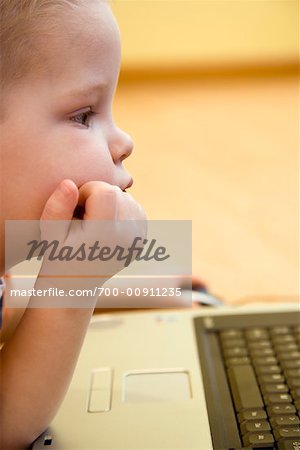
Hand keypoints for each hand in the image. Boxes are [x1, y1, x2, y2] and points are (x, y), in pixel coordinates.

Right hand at [35, 179, 146, 303]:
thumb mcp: (50, 232)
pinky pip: (134, 208)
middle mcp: (127, 236)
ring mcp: (138, 238)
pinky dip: (120, 210)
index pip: (104, 190)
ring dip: (109, 202)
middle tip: (82, 217)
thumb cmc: (59, 255)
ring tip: (93, 222)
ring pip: (126, 197)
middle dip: (97, 196)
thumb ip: (57, 207)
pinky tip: (105, 224)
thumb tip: (69, 183)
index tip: (76, 207)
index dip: (87, 191)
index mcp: (106, 234)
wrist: (78, 283)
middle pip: (116, 192)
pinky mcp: (142, 238)